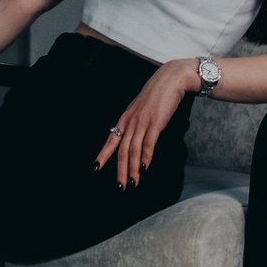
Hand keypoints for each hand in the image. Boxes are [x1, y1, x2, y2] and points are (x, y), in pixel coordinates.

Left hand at [94, 59, 200, 187]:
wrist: (170, 80)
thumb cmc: (157, 95)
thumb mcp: (140, 109)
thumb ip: (135, 123)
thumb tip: (132, 138)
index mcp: (125, 119)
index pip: (111, 140)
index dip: (103, 155)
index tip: (96, 167)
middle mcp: (131, 122)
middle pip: (122, 150)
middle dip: (120, 170)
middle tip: (120, 186)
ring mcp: (142, 122)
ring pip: (133, 150)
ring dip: (133, 169)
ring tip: (133, 183)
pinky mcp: (155, 123)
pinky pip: (148, 143)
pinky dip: (146, 157)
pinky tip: (144, 168)